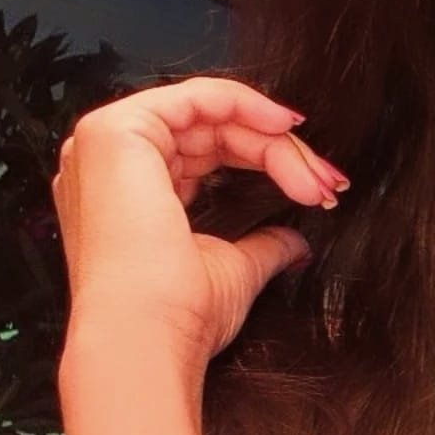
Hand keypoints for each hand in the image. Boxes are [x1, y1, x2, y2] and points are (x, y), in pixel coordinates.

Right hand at [52, 75, 348, 369]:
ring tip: (316, 175)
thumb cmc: (178, 315)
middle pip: (212, 133)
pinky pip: (194, 96)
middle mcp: (108, 167)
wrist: (149, 338)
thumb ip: (262, 245)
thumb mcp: (233, 269)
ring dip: (273, 140)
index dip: (264, 160)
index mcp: (127, 194)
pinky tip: (284, 127)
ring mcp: (106, 146)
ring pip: (211, 116)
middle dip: (280, 153)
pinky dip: (244, 104)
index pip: (205, 155)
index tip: (318, 183)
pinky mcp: (115, 132)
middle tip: (328, 183)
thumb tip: (296, 242)